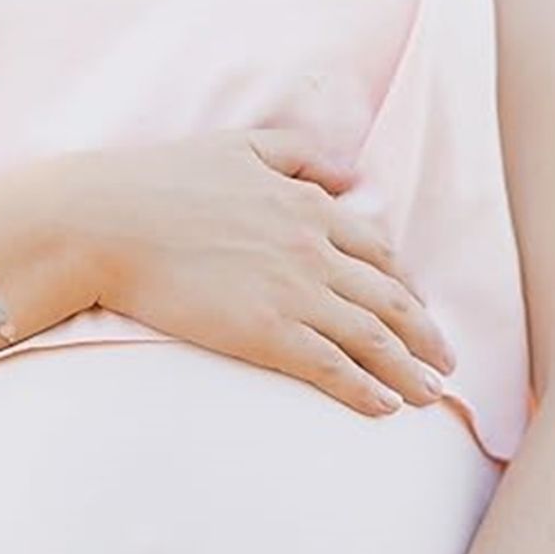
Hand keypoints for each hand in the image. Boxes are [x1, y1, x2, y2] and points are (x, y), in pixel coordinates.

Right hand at [53, 126, 455, 414]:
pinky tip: (385, 408)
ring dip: (408, 369)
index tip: (418, 311)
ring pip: (371, 337)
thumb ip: (300, 154)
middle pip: (389, 299)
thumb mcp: (240, 146)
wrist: (108, 222)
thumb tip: (350, 173)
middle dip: (424, 335)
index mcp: (308, 205)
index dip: (404, 286)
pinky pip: (331, 366)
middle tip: (445, 365)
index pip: (377, 251)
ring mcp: (293, 292)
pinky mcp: (266, 333)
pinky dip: (364, 389)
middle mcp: (313, 248)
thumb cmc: (161, 182)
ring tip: (430, 395)